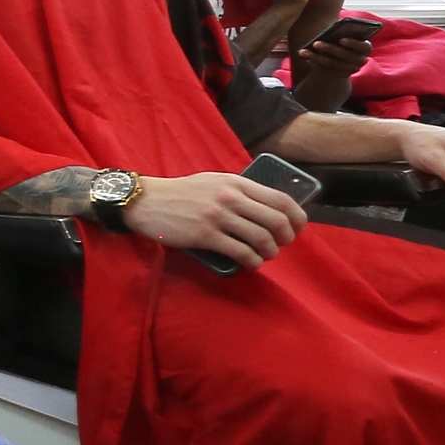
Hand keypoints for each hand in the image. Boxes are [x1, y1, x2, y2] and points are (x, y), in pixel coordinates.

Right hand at [124, 171, 305, 268]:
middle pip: (275, 220)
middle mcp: (230, 198)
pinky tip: (251, 263)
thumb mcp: (214, 181)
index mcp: (236, 182)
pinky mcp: (205, 236)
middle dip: (286, 237)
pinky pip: (240, 252)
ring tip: (265, 255)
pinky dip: (252, 261)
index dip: (296, 217)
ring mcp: (217, 217)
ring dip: (269, 252)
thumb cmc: (182, 193)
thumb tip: (268, 208)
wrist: (147, 201)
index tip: (297, 228)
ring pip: (260, 238)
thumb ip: (239, 191)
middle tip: (282, 244)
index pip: (280, 199)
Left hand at [285, 17, 372, 107]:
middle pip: (345, 55)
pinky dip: (315, 61)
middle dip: (330, 49)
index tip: (341, 39)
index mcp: (366, 47)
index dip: (353, 43)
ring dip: (317, 57)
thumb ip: (342, 31)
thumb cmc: (342, 37)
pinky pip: (326, 69)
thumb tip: (332, 28)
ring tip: (304, 50)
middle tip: (316, 43)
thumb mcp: (344, 32)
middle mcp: (361, 60)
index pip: (363, 46)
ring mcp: (351, 69)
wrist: (339, 54)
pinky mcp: (340, 75)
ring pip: (333, 63)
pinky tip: (305, 55)